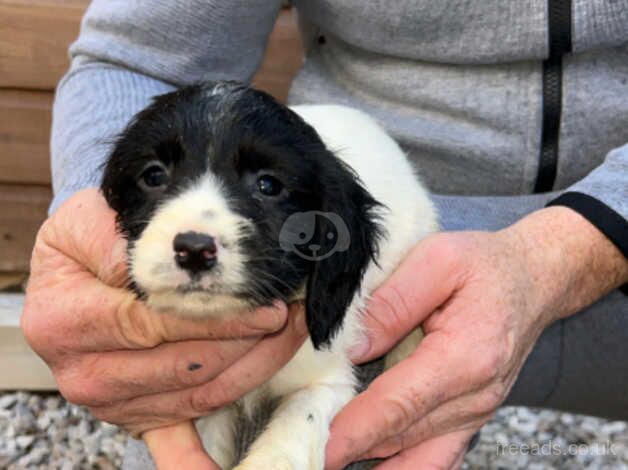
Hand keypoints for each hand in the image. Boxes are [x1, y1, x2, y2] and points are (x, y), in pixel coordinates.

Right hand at [22, 188, 306, 468]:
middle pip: (186, 366)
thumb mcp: (88, 222)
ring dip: (253, 369)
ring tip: (290, 336)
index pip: (155, 325)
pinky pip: (171, 446)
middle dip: (248, 342)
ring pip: (200, 395)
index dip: (217, 320)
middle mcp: (86, 373)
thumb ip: (118, 239)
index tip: (268, 308)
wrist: (73, 272)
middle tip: (292, 314)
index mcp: (67, 322)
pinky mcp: (138, 414)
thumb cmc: (86, 243)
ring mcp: (115, 401)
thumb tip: (167, 258)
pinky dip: (196, 464)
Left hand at [326, 207, 627, 468]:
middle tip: (309, 448)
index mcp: (464, 357)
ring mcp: (477, 413)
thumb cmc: (486, 265)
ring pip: (416, 456)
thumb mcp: (437, 260)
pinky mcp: (472, 416)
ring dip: (372, 458)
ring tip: (329, 455)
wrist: (537, 279)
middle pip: (401, 438)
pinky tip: (369, 461)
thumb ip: (392, 303)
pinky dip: (401, 465)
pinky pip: (435, 457)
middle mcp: (474, 396)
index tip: (320, 447)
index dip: (354, 431)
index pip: (398, 405)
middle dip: (352, 448)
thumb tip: (350, 345)